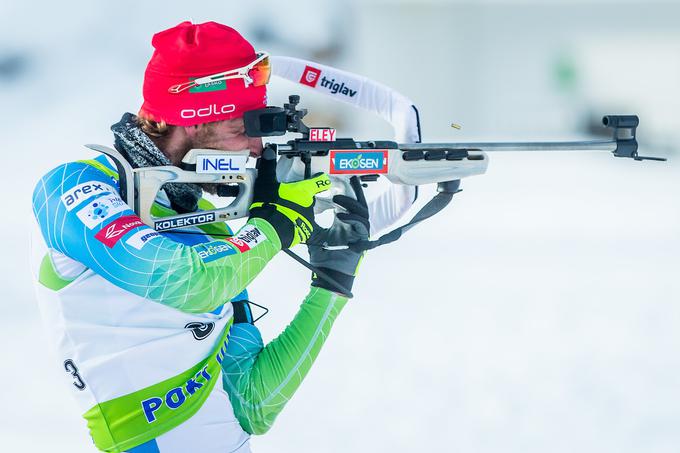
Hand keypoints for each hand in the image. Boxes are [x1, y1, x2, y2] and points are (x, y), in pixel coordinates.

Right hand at [249, 147, 329, 247]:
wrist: (268, 232)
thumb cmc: (269, 206)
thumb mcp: (266, 183)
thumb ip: (268, 167)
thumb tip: (269, 151)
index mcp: (303, 191)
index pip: (318, 182)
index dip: (320, 179)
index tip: (322, 178)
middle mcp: (309, 205)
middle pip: (308, 198)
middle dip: (300, 198)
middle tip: (287, 197)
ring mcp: (307, 220)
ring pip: (304, 213)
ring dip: (296, 212)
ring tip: (282, 212)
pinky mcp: (302, 233)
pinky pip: (300, 226)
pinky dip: (293, 225)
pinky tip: (283, 224)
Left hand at [307, 176, 369, 295]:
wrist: (328, 273)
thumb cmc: (322, 255)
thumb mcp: (314, 233)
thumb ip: (313, 219)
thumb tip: (305, 205)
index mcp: (343, 221)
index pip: (347, 202)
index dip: (345, 190)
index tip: (339, 179)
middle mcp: (353, 224)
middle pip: (358, 203)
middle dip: (355, 190)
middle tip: (350, 179)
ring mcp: (359, 231)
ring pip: (361, 211)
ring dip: (350, 203)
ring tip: (336, 198)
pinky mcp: (362, 239)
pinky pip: (361, 224)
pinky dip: (351, 218)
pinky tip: (340, 215)